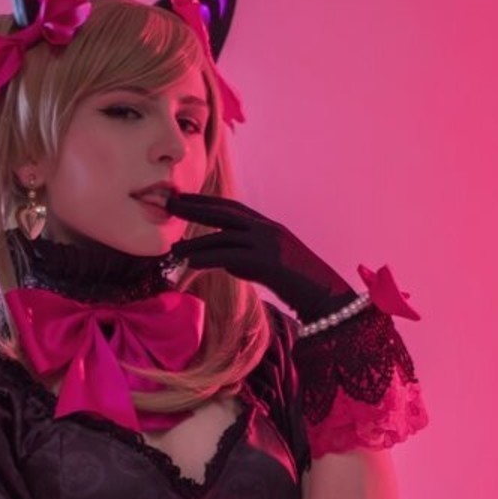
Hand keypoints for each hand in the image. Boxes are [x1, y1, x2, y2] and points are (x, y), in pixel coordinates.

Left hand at [166, 190, 358, 322]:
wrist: (328, 299)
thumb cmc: (301, 288)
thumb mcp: (268, 268)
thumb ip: (246, 260)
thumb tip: (224, 261)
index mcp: (269, 227)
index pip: (232, 209)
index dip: (206, 202)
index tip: (183, 199)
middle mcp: (268, 229)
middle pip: (225, 213)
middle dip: (195, 207)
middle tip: (169, 202)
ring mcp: (269, 243)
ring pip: (224, 237)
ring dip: (195, 241)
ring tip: (172, 246)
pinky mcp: (269, 262)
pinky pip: (230, 257)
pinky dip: (208, 258)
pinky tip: (190, 262)